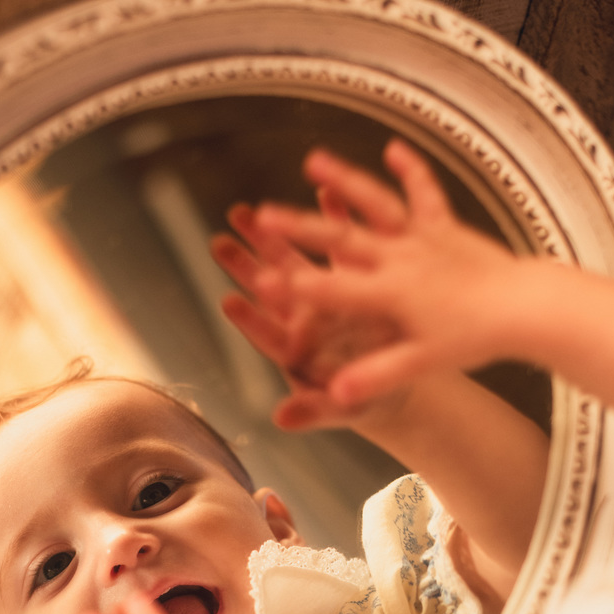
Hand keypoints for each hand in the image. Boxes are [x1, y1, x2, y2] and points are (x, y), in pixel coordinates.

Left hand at [212, 190, 408, 432]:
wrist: (393, 376)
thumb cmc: (363, 400)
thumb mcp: (342, 409)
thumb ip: (312, 411)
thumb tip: (281, 420)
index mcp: (299, 350)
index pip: (269, 335)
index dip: (251, 320)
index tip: (230, 302)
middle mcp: (305, 317)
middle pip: (270, 289)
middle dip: (244, 265)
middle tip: (219, 242)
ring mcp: (325, 294)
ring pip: (294, 260)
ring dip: (273, 235)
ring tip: (246, 212)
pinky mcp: (351, 276)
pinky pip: (341, 243)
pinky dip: (334, 217)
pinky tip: (324, 193)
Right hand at [219, 141, 537, 422]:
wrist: (527, 307)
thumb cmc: (475, 337)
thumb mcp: (422, 362)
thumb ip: (375, 375)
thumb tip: (335, 393)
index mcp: (390, 294)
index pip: (331, 290)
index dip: (292, 286)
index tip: (258, 280)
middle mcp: (400, 258)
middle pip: (340, 239)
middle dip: (296, 227)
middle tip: (261, 215)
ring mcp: (421, 237)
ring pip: (376, 203)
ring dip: (345, 180)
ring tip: (314, 161)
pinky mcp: (444, 226)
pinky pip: (424, 192)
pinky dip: (410, 168)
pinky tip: (392, 147)